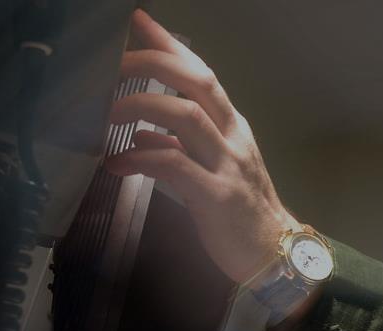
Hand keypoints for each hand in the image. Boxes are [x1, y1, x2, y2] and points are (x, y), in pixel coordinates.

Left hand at [105, 9, 299, 282]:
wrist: (274, 255)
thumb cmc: (241, 213)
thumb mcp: (211, 170)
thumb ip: (178, 147)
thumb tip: (139, 132)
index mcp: (232, 127)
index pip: (201, 74)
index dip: (170, 46)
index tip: (139, 21)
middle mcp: (232, 138)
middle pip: (196, 83)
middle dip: (152, 64)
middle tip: (116, 62)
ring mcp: (226, 166)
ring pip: (185, 116)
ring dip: (142, 105)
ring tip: (109, 112)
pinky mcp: (216, 197)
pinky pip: (175, 165)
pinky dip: (140, 158)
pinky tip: (116, 164)